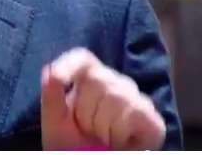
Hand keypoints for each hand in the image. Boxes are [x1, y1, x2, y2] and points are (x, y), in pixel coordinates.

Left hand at [40, 48, 165, 149]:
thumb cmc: (72, 143)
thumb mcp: (56, 121)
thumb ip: (51, 96)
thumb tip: (50, 70)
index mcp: (88, 78)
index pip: (82, 59)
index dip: (70, 63)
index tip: (58, 78)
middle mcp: (114, 82)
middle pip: (97, 78)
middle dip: (85, 110)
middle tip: (87, 129)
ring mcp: (135, 97)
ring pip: (114, 95)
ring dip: (101, 125)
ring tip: (102, 136)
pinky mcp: (151, 118)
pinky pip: (133, 111)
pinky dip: (119, 131)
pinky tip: (119, 141)